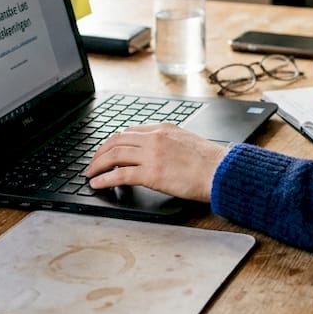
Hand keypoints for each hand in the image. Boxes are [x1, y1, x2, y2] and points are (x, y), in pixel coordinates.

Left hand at [84, 123, 227, 202]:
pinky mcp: (152, 174)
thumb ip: (169, 142)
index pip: (130, 131)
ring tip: (90, 174)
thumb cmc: (211, 162)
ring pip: (114, 155)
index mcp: (164, 129)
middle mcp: (155, 138)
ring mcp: (152, 155)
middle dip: (99, 153)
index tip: (107, 151)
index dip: (113, 142)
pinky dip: (104, 179)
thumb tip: (156, 151)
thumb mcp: (187, 141)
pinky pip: (120, 175)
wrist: (222, 171)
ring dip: (97, 165)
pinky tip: (98, 184)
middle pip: (116, 141)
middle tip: (92, 163)